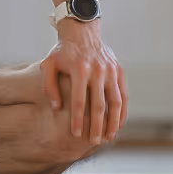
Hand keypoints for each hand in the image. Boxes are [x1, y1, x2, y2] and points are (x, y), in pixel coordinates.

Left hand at [40, 19, 126, 143]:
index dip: (78, 120)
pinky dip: (122, 111)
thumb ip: (49, 86)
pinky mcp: (119, 71)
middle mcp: (98, 71)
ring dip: (113, 122)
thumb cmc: (62, 52)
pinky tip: (119, 124)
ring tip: (109, 137)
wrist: (81, 32)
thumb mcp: (48, 64)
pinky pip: (123, 95)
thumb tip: (57, 108)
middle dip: (97, 125)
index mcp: (79, 69)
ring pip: (116, 102)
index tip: (77, 134)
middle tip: (94, 141)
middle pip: (99, 104)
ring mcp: (111, 71)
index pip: (79, 101)